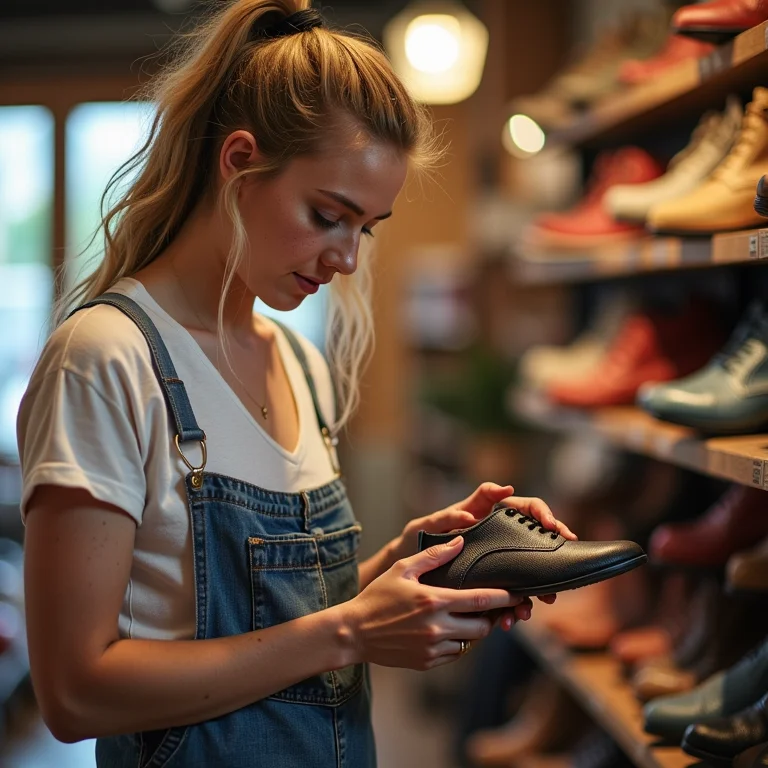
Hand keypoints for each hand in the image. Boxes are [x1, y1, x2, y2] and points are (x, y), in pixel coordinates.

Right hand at [342, 536, 526, 669]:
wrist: (354, 632)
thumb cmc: (377, 596)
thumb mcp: (402, 569)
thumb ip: (433, 555)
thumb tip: (460, 540)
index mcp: (434, 601)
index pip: (480, 600)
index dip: (503, 597)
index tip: (517, 592)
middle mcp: (437, 627)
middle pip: (482, 626)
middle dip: (492, 616)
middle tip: (494, 606)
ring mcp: (433, 648)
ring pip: (470, 642)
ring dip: (475, 630)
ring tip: (472, 616)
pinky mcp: (427, 662)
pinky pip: (454, 654)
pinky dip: (457, 642)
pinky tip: (450, 630)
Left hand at [390, 482, 577, 629]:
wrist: (403, 572)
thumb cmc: (414, 541)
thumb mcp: (426, 526)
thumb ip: (446, 518)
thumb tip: (467, 516)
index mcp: (484, 515)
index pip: (522, 506)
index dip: (541, 512)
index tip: (552, 526)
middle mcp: (495, 536)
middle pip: (534, 540)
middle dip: (550, 557)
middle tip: (559, 568)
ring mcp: (495, 561)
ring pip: (526, 572)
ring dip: (533, 591)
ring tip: (532, 605)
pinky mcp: (490, 583)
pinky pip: (509, 594)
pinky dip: (512, 608)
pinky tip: (509, 619)